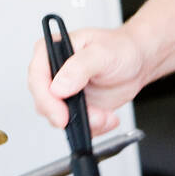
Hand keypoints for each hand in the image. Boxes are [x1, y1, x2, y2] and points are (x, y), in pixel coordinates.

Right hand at [27, 24, 146, 135]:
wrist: (137, 61)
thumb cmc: (120, 48)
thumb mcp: (102, 52)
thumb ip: (79, 66)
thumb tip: (59, 87)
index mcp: (51, 50)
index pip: (37, 78)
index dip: (46, 100)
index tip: (62, 115)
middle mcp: (53, 72)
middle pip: (44, 103)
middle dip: (70, 116)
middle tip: (95, 117)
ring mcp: (63, 91)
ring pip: (59, 118)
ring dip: (85, 122)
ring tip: (106, 116)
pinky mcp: (74, 106)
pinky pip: (75, 126)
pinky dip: (92, 127)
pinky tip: (108, 117)